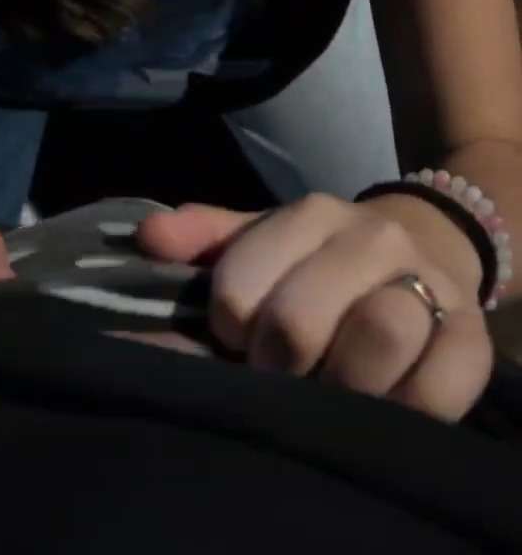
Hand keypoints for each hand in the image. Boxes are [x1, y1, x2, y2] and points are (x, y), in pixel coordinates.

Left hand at [138, 193, 493, 420]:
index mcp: (312, 214)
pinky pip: (439, 386)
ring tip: (329, 394)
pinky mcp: (472, 337)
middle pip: (301, 320)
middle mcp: (373, 237)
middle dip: (276, 364)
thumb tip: (148, 239)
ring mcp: (427, 284)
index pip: (241, 286)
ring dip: (340, 384)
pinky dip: (405, 407)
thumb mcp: (264, 239)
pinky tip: (381, 406)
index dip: (228, 328)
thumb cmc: (322, 260)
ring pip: (378, 335)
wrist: (425, 250)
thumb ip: (207, 241)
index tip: (235, 340)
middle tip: (279, 376)